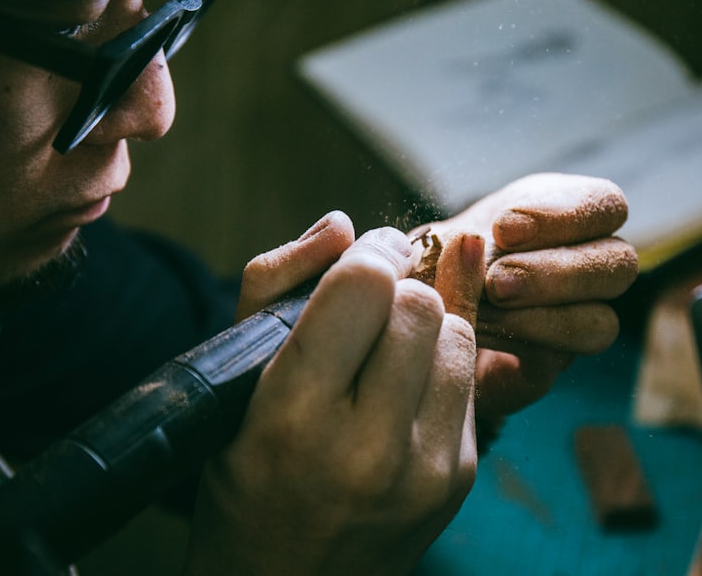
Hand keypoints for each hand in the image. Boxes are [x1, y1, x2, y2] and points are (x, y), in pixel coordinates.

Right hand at [184, 212, 485, 575]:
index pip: (365, 287)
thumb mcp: (232, 381)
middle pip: (421, 303)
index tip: (362, 256)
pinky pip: (469, 379)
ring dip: (425, 325)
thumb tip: (344, 224)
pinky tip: (403, 389)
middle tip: (369, 304)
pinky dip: (439, 367)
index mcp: (296, 415)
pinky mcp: (461, 477)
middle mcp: (369, 446)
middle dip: (396, 288)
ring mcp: (426, 469)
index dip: (368, 253)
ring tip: (385, 350)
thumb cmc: (245, 475)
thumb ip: (275, 284)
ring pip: (458, 335)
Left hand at [420, 173, 637, 432]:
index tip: (503, 228)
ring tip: (485, 311)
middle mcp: (582, 266)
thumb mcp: (434, 240)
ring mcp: (574, 320)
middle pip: (619, 265)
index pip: (606, 206)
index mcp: (560, 215)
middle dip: (555, 272)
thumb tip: (464, 246)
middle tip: (498, 281)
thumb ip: (450, 241)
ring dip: (542, 316)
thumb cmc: (428, 263)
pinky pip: (556, 359)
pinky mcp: (548, 365)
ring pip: (601, 322)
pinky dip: (516, 345)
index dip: (566, 216)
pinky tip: (476, 334)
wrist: (410, 319)